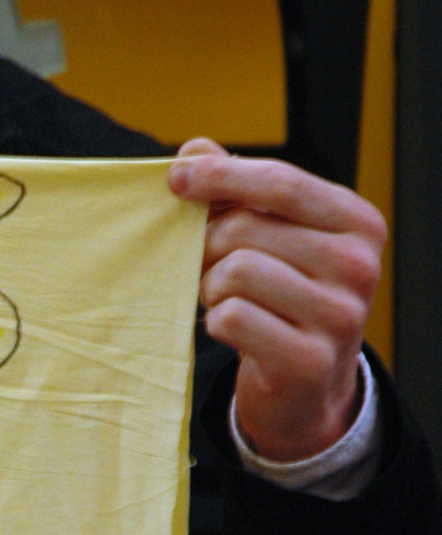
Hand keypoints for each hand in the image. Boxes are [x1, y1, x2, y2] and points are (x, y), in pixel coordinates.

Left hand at [168, 138, 381, 462]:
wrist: (308, 384)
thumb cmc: (284, 296)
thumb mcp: (273, 235)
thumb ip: (237, 189)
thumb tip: (193, 150)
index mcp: (357, 222)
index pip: (280, 181)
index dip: (220, 176)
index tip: (175, 178)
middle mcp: (358, 265)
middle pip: (247, 229)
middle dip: (209, 245)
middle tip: (209, 266)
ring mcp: (339, 316)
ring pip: (235, 272)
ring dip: (211, 286)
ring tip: (225, 298)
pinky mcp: (309, 360)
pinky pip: (231, 318)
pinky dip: (215, 322)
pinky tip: (233, 329)